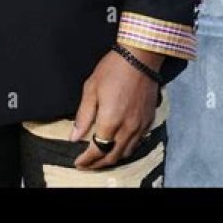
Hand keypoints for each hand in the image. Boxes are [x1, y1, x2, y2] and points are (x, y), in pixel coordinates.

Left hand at [71, 48, 161, 169]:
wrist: (140, 57)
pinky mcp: (149, 120)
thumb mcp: (91, 88)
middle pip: (112, 156)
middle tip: (87, 165)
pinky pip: (137, 143)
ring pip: (126, 153)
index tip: (78, 163)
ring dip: (113, 159)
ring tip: (101, 158)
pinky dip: (126, 149)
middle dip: (98, 164)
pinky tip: (119, 145)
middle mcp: (127, 128)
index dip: (87, 160)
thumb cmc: (112, 69)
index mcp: (111, 121)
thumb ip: (83, 116)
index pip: (97, 150)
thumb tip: (73, 137)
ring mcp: (140, 126)